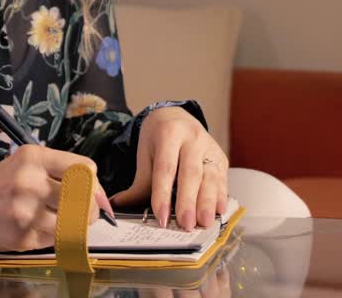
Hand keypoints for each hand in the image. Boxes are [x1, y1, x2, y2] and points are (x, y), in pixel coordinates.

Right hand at [0, 144, 116, 251]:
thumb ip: (60, 172)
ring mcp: (25, 212)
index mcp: (34, 158)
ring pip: (73, 223)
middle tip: (84, 212)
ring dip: (75, 225)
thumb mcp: (25, 164)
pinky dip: (56, 236)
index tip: (91, 192)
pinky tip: (44, 228)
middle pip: (83, 198)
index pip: (85, 169)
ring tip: (63, 221)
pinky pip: (56, 239)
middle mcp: (29, 182)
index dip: (94, 184)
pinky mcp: (22, 236)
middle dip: (90, 208)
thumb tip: (99, 195)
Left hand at [108, 106, 228, 231]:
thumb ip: (138, 183)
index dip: (163, 194)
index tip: (161, 217)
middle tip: (186, 224)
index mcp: (169, 133)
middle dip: (188, 201)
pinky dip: (221, 196)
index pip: (165, 168)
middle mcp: (192, 137)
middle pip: (191, 173)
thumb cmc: (158, 139)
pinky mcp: (221, 157)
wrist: (175, 116)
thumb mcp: (145, 155)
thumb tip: (119, 205)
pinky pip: (222, 178)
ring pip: (210, 176)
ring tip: (203, 222)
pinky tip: (218, 212)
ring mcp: (209, 146)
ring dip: (208, 202)